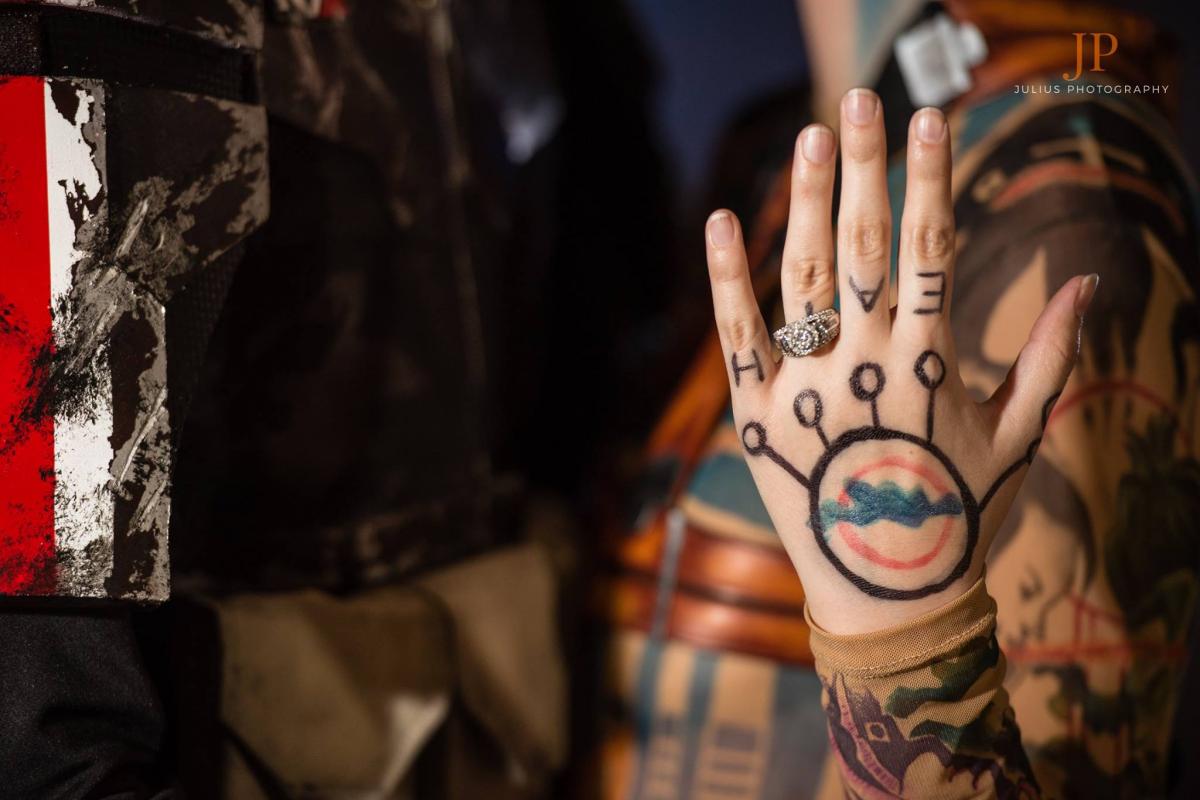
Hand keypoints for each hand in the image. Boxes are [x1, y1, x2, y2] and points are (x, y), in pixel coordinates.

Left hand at [705, 89, 1097, 633]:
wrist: (886, 596)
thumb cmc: (960, 513)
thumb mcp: (1018, 434)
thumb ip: (1051, 355)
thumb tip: (1089, 280)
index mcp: (930, 362)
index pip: (930, 248)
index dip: (929, 175)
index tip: (930, 115)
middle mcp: (864, 365)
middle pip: (864, 246)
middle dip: (866, 166)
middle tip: (858, 98)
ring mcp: (804, 389)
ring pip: (801, 278)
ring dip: (807, 202)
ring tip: (811, 137)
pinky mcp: (755, 415)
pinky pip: (735, 337)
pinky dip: (724, 278)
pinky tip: (721, 217)